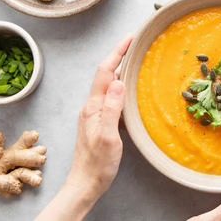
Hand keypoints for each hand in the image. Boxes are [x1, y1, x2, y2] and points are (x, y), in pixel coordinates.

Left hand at [35, 34, 132, 220]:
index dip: (117, 53)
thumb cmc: (98, 162)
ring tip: (133, 60)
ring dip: (119, 69)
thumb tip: (118, 81)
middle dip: (118, 56)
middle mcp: (92, 106)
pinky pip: (110, 96)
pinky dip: (120, 85)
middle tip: (134, 44)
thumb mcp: (107, 136)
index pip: (105, 72)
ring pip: (107, 84)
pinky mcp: (100, 121)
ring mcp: (95, 113)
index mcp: (93, 106)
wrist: (86, 181)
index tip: (129, 38)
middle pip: (105, 74)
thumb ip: (111, 109)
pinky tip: (128, 87)